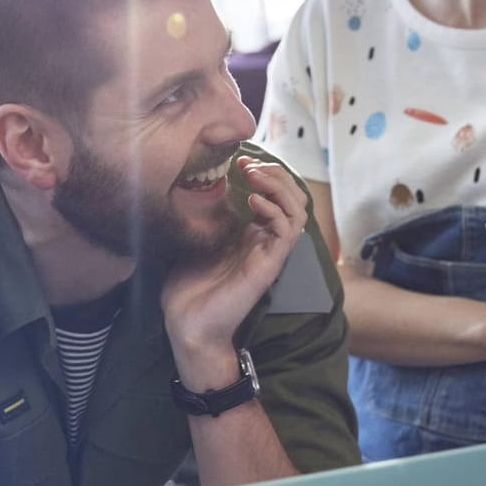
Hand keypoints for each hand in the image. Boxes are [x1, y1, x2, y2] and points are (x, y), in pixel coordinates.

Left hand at [161, 156, 307, 367]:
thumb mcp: (192, 240)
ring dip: (279, 186)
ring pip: (297, 210)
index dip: (265, 173)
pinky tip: (252, 202)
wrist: (187, 324)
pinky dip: (275, 210)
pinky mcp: (269, 265)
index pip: (276, 196)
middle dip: (275, 174)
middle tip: (249, 165)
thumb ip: (200, 216)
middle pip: (292, 197)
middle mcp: (265, 241)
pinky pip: (287, 231)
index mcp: (251, 234)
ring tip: (254, 177)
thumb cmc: (188, 287)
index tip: (240, 160)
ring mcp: (269, 253)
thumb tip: (191, 185)